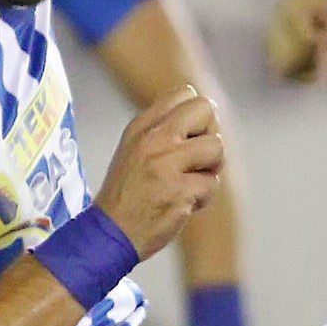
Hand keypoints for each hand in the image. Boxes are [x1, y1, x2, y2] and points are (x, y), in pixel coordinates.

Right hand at [94, 85, 225, 258]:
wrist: (109, 233)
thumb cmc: (127, 193)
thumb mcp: (134, 148)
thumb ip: (161, 126)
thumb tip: (203, 108)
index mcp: (141, 126)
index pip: (186, 92)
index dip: (198, 117)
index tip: (189, 139)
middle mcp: (153, 140)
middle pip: (207, 109)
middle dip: (210, 134)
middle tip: (198, 160)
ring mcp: (166, 165)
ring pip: (216, 147)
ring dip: (210, 170)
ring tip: (190, 184)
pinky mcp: (179, 192)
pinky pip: (212, 184)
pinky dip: (203, 198)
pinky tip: (183, 205)